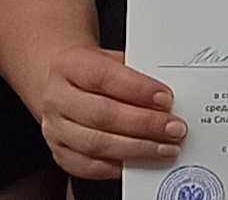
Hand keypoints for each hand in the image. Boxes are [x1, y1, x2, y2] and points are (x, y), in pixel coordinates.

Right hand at [25, 45, 186, 179]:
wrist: (60, 83)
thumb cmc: (93, 72)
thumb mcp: (112, 59)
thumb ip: (136, 75)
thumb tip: (165, 98)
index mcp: (69, 65)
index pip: (102, 76)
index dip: (137, 89)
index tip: (166, 99)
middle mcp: (56, 98)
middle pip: (101, 114)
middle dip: (144, 124)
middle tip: (173, 128)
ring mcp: (55, 128)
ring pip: (96, 144)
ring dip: (137, 148)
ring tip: (165, 147)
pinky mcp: (60, 152)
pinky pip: (88, 166)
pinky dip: (118, 167)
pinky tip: (140, 161)